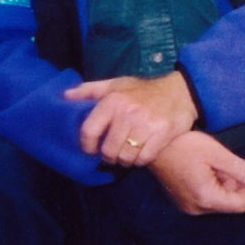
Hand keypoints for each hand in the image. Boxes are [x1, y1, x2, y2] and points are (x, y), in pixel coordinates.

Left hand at [66, 70, 198, 166]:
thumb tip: (64, 95)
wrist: (180, 91)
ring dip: (126, 158)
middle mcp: (128, 112)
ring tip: (130, 149)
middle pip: (108, 151)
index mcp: (113, 100)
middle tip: (116, 149)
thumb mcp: (116, 85)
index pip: (89, 132)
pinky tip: (144, 149)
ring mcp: (146, 124)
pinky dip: (141, 159)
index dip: (87, 146)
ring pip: (125, 157)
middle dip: (110, 155)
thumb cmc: (143, 91)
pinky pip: (143, 159)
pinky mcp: (162, 134)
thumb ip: (89, 91)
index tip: (92, 149)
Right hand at [148, 131, 244, 215]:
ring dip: (221, 183)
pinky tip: (200, 168)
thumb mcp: (216, 153)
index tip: (236, 168)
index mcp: (206, 198)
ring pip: (218, 200)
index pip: (241, 205)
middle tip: (220, 163)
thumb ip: (239, 168)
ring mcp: (188, 206)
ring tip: (209, 164)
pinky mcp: (182, 201)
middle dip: (232, 183)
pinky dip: (210, 185)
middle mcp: (196, 209)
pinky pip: (205, 198)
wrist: (155, 145)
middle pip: (229, 203)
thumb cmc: (185, 145)